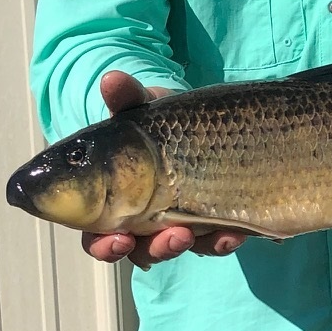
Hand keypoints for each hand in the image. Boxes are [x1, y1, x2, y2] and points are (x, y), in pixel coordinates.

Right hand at [80, 71, 247, 267]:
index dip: (103, 244)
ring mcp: (177, 224)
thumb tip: (111, 79)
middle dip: (150, 250)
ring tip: (192, 235)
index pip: (97, 234)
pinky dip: (222, 240)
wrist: (208, 122)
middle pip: (137, 250)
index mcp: (114, 200)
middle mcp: (141, 220)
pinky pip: (213, 242)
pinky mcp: (210, 224)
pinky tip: (234, 233)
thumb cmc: (164, 122)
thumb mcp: (147, 109)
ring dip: (182, 246)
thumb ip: (128, 99)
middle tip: (167, 241)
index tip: (116, 239)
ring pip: (174, 249)